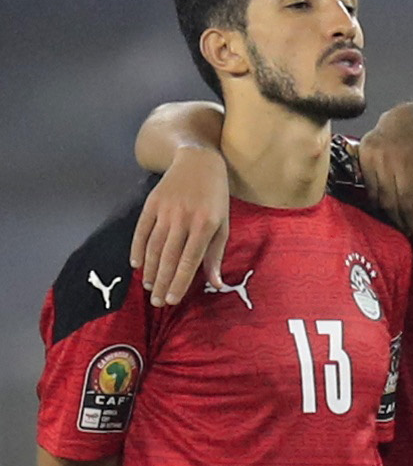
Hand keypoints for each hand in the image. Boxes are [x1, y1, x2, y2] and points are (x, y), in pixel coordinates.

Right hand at [130, 146, 230, 304]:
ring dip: (150, 270)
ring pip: (154, 246)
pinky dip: (137, 249)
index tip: (172, 300)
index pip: (190, 261)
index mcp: (205, 225)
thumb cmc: (216, 199)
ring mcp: (165, 210)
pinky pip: (141, 230)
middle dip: (162, 282)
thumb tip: (215, 284)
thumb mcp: (223, 225)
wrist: (198, 162)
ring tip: (148, 287)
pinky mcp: (151, 203)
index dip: (180, 282)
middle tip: (158, 303)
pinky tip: (137, 265)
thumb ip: (216, 255)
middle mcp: (183, 218)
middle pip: (169, 257)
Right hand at [357, 103, 412, 243]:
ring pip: (387, 198)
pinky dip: (381, 207)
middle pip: (405, 200)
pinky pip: (372, 191)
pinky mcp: (365, 155)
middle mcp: (402, 155)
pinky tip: (391, 215)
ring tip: (407, 230)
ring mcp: (380, 154)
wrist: (406, 120)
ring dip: (397, 219)